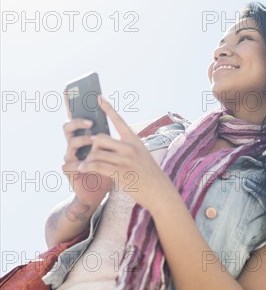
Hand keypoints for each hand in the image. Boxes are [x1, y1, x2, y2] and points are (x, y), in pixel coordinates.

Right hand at [61, 94, 112, 208]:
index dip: (79, 107)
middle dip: (78, 121)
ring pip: (71, 142)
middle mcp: (77, 145)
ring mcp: (72, 156)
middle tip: (91, 121)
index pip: (82, 120)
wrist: (101, 192)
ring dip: (82, 140)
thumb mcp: (116, 152)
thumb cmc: (110, 170)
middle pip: (69, 126)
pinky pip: (67, 163)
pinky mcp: (70, 170)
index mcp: (87, 137)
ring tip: (92, 141)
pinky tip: (78, 164)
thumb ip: (114, 138)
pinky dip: (73, 163)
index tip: (81, 93)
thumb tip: (119, 120)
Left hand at [75, 95, 171, 212]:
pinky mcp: (120, 173)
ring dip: (86, 160)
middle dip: (92, 146)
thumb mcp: (141, 155)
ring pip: (96, 154)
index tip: (99, 98)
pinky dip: (87, 167)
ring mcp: (125, 160)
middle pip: (100, 139)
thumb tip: (106, 144)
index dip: (108, 109)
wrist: (159, 191)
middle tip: (90, 154)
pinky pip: (97, 166)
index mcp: (134, 140)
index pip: (119, 120)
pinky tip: (82, 169)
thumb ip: (127, 148)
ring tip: (81, 165)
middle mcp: (130, 147)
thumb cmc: (148, 174)